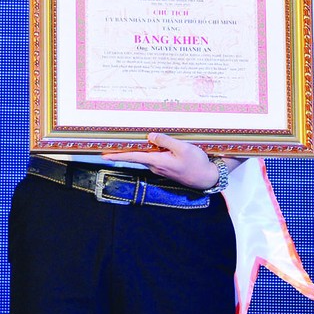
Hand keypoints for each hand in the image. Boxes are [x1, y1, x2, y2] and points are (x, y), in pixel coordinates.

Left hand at [102, 133, 220, 190]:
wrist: (208, 178)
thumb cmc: (197, 163)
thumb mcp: (183, 148)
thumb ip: (165, 141)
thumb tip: (150, 136)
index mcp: (158, 161)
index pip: (133, 157)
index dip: (118, 156)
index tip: (105, 156)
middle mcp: (156, 166)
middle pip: (137, 156)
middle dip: (124, 150)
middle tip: (110, 144)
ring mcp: (161, 168)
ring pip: (146, 155)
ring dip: (139, 149)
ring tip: (130, 140)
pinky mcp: (166, 167)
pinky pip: (154, 157)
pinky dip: (150, 150)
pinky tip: (152, 144)